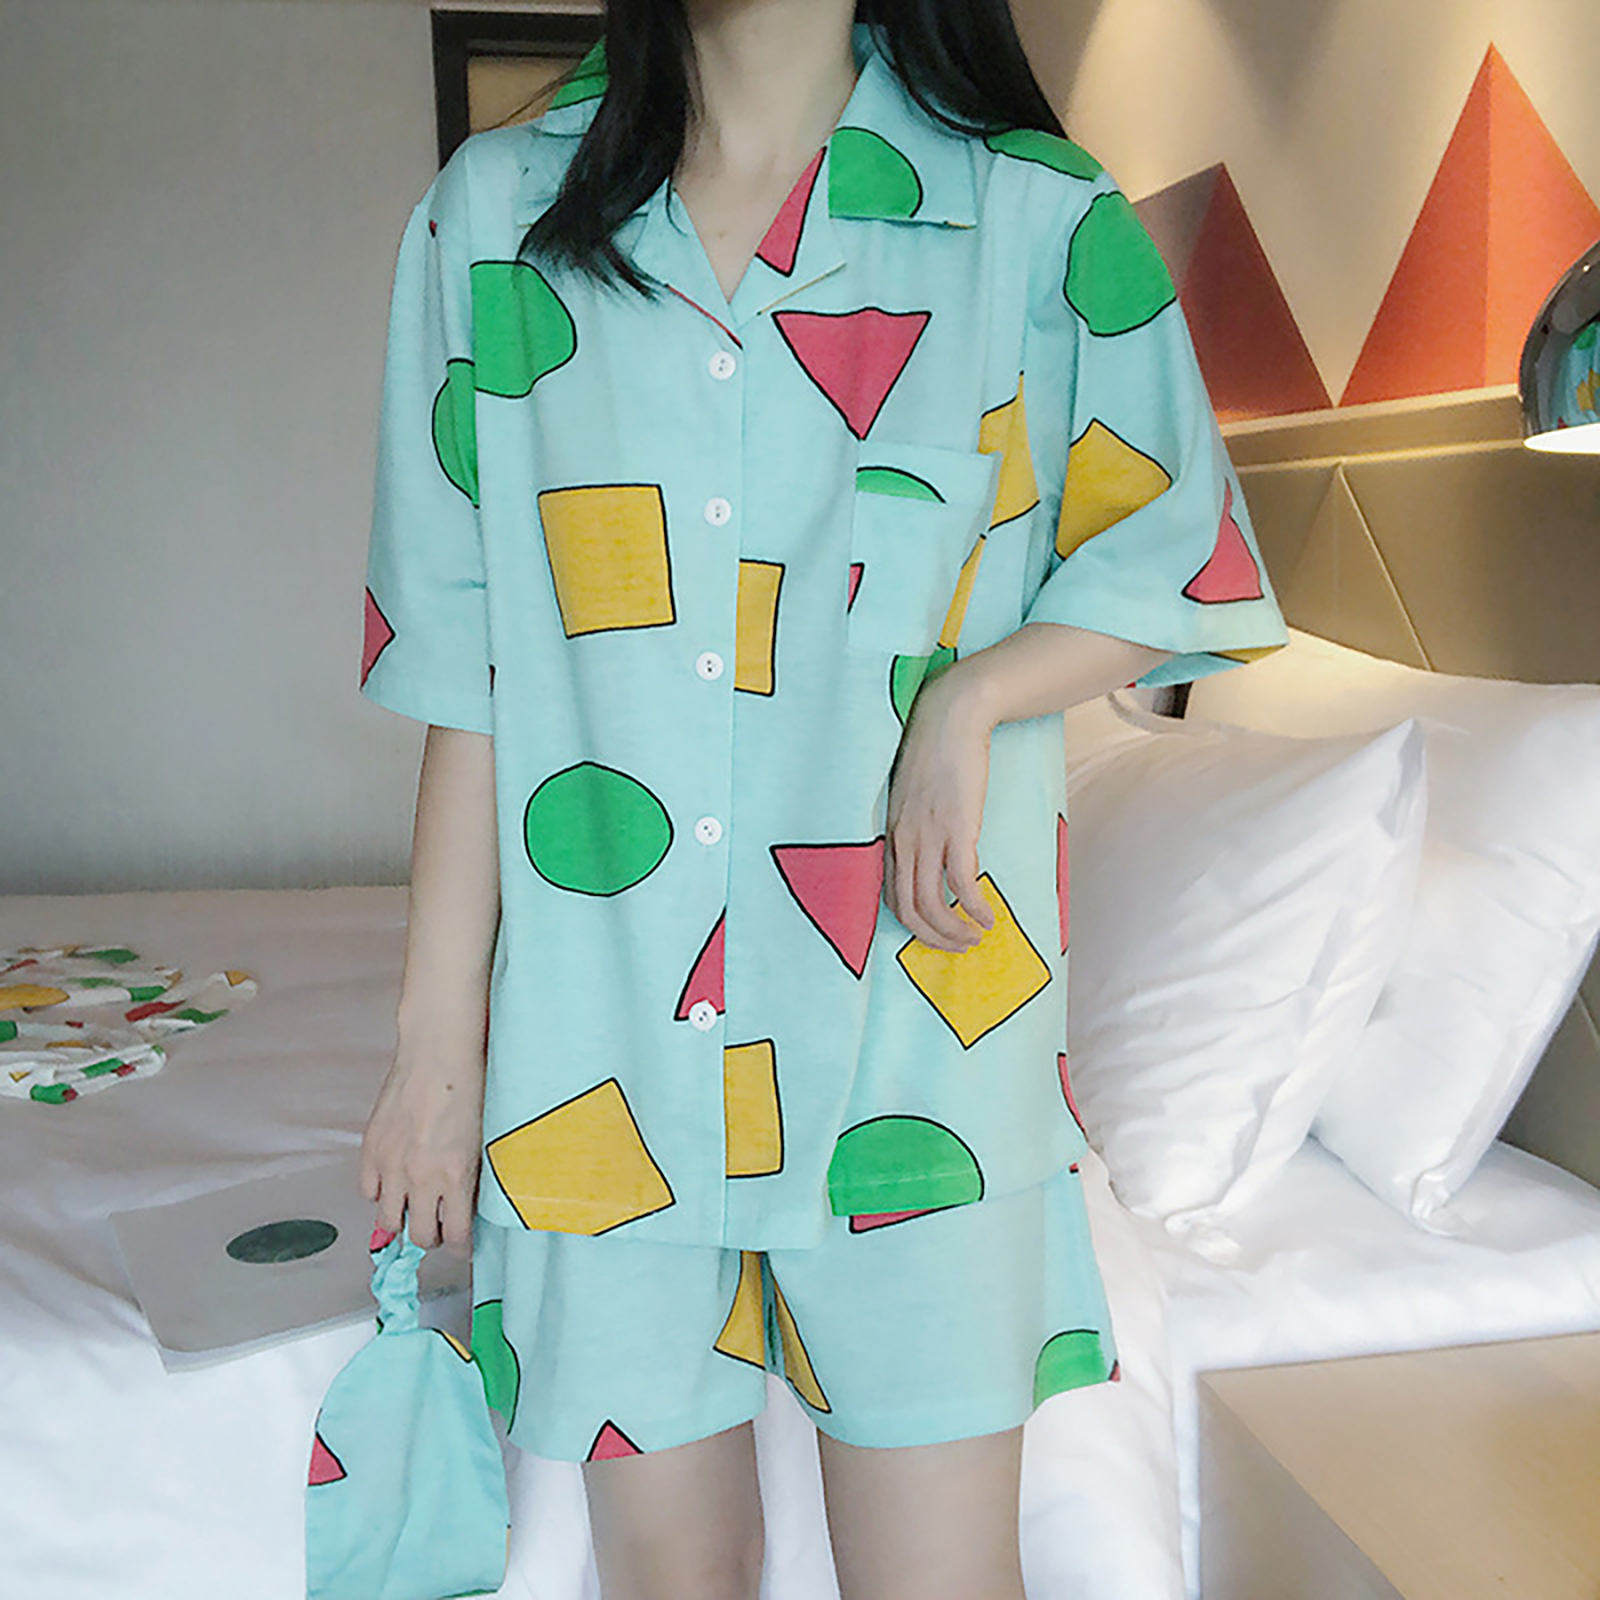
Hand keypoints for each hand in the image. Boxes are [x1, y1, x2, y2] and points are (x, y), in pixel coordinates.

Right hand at [359, 1045, 484, 1260]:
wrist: (438, 1054)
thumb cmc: (471, 1087)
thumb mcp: (483, 1139)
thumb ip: (472, 1176)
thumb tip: (467, 1203)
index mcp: (455, 1177)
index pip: (455, 1236)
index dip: (460, 1248)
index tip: (463, 1246)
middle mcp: (421, 1178)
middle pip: (419, 1236)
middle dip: (432, 1238)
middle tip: (439, 1228)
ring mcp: (392, 1165)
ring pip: (388, 1222)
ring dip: (402, 1222)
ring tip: (412, 1212)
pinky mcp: (372, 1149)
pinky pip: (368, 1191)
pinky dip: (379, 1193)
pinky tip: (392, 1184)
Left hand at [883, 664, 997, 952]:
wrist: (950, 716)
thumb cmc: (935, 752)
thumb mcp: (913, 795)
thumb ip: (915, 825)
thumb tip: (932, 850)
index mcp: (890, 834)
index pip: (889, 896)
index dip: (911, 925)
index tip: (934, 934)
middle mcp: (903, 840)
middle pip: (908, 910)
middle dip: (933, 939)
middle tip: (958, 948)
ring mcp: (928, 836)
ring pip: (932, 905)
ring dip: (953, 932)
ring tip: (975, 939)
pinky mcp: (956, 828)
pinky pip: (961, 883)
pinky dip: (973, 908)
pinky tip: (987, 918)